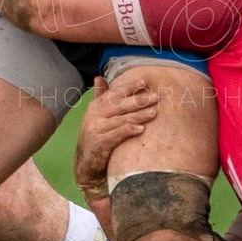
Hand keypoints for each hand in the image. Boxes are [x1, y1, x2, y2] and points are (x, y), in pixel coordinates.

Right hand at [73, 74, 158, 197]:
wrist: (85, 163)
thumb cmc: (96, 137)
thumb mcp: (97, 116)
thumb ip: (100, 97)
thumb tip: (99, 77)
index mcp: (96, 106)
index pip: (114, 93)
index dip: (129, 87)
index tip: (145, 82)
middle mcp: (95, 115)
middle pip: (119, 105)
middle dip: (139, 100)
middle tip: (156, 97)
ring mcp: (96, 129)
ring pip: (121, 119)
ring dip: (139, 115)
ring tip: (154, 112)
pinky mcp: (99, 143)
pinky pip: (116, 135)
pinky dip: (129, 130)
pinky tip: (141, 129)